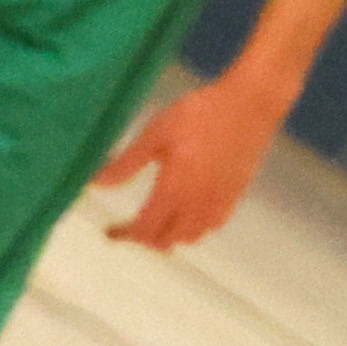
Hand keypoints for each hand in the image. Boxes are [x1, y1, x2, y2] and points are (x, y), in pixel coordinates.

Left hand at [95, 76, 286, 249]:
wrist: (249, 105)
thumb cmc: (201, 113)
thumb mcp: (156, 133)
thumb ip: (127, 163)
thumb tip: (96, 184)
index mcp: (175, 190)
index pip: (144, 229)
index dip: (124, 235)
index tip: (110, 231)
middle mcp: (198, 204)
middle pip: (166, 240)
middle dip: (144, 238)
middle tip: (129, 226)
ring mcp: (219, 203)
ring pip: (190, 238)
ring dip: (169, 236)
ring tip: (156, 222)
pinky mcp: (235, 196)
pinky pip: (211, 227)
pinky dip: (194, 229)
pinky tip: (187, 213)